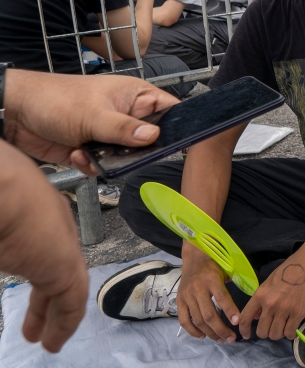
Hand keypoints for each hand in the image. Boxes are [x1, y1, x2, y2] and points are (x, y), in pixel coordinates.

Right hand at [0, 142, 88, 352]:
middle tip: (37, 327)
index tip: (31, 293)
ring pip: (66, 286)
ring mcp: (61, 246)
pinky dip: (66, 321)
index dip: (38, 271)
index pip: (43, 248)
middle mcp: (52, 228)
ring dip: (58, 316)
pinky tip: (54, 341)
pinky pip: (72, 299)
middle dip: (47, 301)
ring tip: (49, 341)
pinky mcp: (65, 266)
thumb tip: (6, 254)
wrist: (0, 187)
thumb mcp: (3, 232)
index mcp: (35, 215)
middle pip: (56, 269)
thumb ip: (9, 247)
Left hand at [3, 70, 178, 175]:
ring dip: (111, 160)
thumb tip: (153, 137)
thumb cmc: (55, 99)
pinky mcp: (94, 149)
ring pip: (128, 156)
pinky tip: (78, 154)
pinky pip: (106, 166)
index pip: (170, 109)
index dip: (179, 124)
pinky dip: (93, 165)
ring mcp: (110, 133)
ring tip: (91, 151)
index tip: (181, 142)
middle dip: (138, 150)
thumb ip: (125, 129)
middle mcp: (127, 115)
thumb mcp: (94, 115)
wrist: (16, 114)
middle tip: (126, 152)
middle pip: (151, 139)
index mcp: (135, 96)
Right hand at [175, 246, 239, 342]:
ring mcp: (186, 296)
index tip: (238, 322)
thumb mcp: (226, 269)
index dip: (230, 311)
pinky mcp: (179, 301)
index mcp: (211, 279)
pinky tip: (203, 336)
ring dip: (210, 333)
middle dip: (221, 329)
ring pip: (198, 320)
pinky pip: (184, 320)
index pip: (221, 297)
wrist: (194, 256)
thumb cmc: (214, 264)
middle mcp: (198, 288)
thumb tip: (244, 303)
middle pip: (209, 314)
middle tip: (231, 338)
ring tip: (221, 339)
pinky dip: (193, 331)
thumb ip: (232, 285)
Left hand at [238, 232, 304, 340]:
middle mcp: (270, 304)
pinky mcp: (299, 313)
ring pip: (275, 334)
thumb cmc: (293, 266)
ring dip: (279, 333)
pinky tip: (293, 328)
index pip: (245, 318)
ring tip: (284, 326)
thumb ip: (263, 298)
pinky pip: (290, 332)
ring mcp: (284, 310)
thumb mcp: (272, 280)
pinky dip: (290, 333)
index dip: (244, 330)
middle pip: (262, 331)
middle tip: (273, 327)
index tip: (248, 335)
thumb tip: (257, 315)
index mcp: (261, 294)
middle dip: (267, 332)